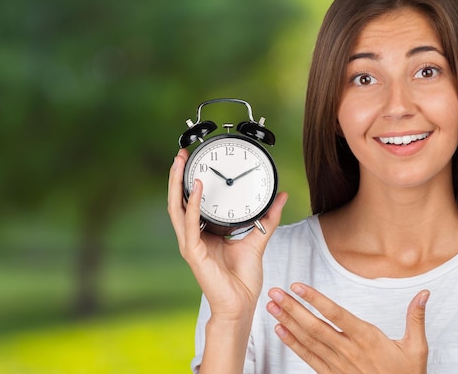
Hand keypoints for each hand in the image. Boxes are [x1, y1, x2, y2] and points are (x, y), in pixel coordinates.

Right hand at [168, 149, 287, 320]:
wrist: (241, 304)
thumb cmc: (243, 278)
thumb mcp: (258, 239)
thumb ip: (269, 218)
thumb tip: (281, 197)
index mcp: (204, 233)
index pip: (190, 202)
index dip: (188, 181)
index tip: (193, 160)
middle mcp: (193, 237)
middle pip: (178, 201)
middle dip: (176, 176)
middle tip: (180, 154)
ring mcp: (190, 245)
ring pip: (176, 209)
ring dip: (176, 185)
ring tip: (180, 164)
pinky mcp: (194, 253)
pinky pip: (189, 225)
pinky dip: (191, 205)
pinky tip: (195, 189)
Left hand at [266, 283, 428, 373]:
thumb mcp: (416, 348)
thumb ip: (415, 318)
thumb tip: (423, 294)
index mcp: (368, 338)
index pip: (337, 314)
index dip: (317, 300)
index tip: (300, 287)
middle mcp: (349, 350)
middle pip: (316, 326)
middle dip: (293, 308)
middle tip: (276, 292)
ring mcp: (338, 365)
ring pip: (309, 340)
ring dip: (288, 322)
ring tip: (273, 306)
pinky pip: (309, 358)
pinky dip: (292, 344)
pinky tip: (280, 331)